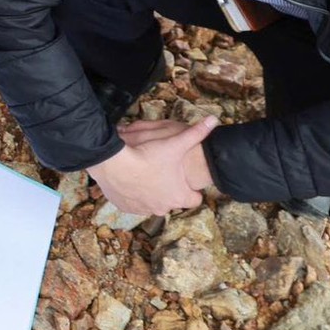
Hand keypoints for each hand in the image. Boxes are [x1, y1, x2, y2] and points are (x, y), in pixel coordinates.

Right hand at [89, 115, 217, 217]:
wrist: (114, 164)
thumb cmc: (147, 156)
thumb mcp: (174, 143)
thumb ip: (196, 133)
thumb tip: (214, 120)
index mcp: (178, 196)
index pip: (195, 200)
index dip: (192, 189)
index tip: (186, 180)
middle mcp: (162, 207)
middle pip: (172, 201)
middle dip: (169, 189)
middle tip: (163, 172)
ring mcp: (143, 209)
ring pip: (152, 203)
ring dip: (151, 192)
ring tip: (146, 174)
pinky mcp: (126, 207)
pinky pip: (134, 203)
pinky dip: (134, 194)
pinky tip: (132, 180)